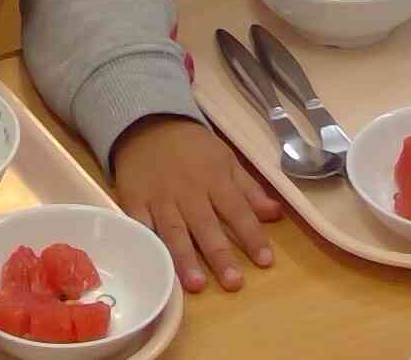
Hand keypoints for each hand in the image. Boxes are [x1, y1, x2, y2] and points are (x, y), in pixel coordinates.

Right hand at [109, 117, 281, 291]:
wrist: (148, 124)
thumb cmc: (193, 148)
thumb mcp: (226, 160)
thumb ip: (250, 190)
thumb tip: (276, 214)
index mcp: (215, 180)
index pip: (238, 211)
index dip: (252, 236)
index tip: (265, 261)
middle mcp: (189, 191)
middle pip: (206, 226)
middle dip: (219, 255)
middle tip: (233, 283)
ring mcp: (159, 198)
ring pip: (173, 231)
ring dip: (184, 258)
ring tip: (196, 285)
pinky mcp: (133, 202)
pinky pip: (140, 225)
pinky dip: (146, 243)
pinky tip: (152, 263)